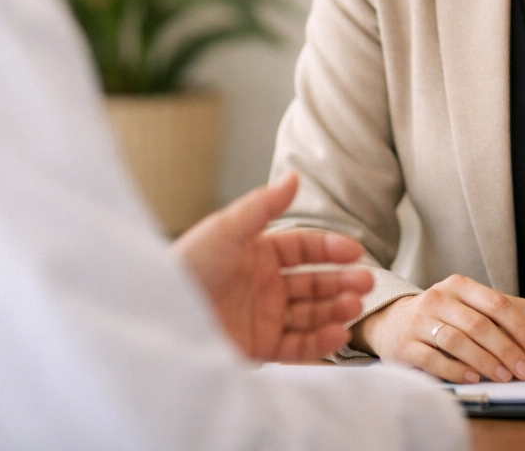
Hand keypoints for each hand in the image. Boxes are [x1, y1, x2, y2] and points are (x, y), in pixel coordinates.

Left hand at [174, 173, 373, 361]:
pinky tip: (337, 332)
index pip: (305, 249)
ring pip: (311, 314)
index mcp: (258, 253)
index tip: (355, 252)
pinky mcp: (258, 348)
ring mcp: (264, 317)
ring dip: (336, 309)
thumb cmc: (186, 267)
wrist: (158, 315)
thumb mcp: (225, 230)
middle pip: (315, 282)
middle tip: (366, 283)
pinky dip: (319, 341)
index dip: (331, 250)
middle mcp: (265, 285)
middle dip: (342, 282)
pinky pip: (297, 346)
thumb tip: (294, 176)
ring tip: (354, 306)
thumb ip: (263, 206)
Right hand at [353, 274, 524, 382]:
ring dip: (485, 362)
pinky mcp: (405, 345)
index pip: (495, 304)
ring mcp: (419, 322)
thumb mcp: (461, 303)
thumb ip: (487, 314)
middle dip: (507, 350)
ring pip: (457, 341)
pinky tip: (474, 379)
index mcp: (457, 285)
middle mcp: (437, 299)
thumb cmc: (439, 315)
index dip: (520, 326)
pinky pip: (434, 360)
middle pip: (479, 325)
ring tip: (505, 377)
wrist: (390, 321)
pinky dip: (456, 371)